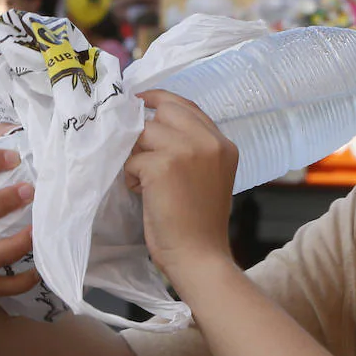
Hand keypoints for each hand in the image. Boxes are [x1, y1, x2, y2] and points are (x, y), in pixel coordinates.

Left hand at [125, 90, 236, 277]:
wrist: (199, 255)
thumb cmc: (199, 222)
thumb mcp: (208, 176)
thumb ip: (192, 148)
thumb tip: (151, 124)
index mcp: (223, 144)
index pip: (188, 105)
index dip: (161, 101)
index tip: (140, 103)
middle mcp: (209, 142)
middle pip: (165, 110)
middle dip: (146, 127)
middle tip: (139, 150)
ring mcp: (187, 151)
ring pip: (145, 132)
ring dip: (136, 155)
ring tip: (145, 181)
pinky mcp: (163, 165)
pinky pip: (133, 158)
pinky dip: (131, 176)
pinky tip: (144, 194)